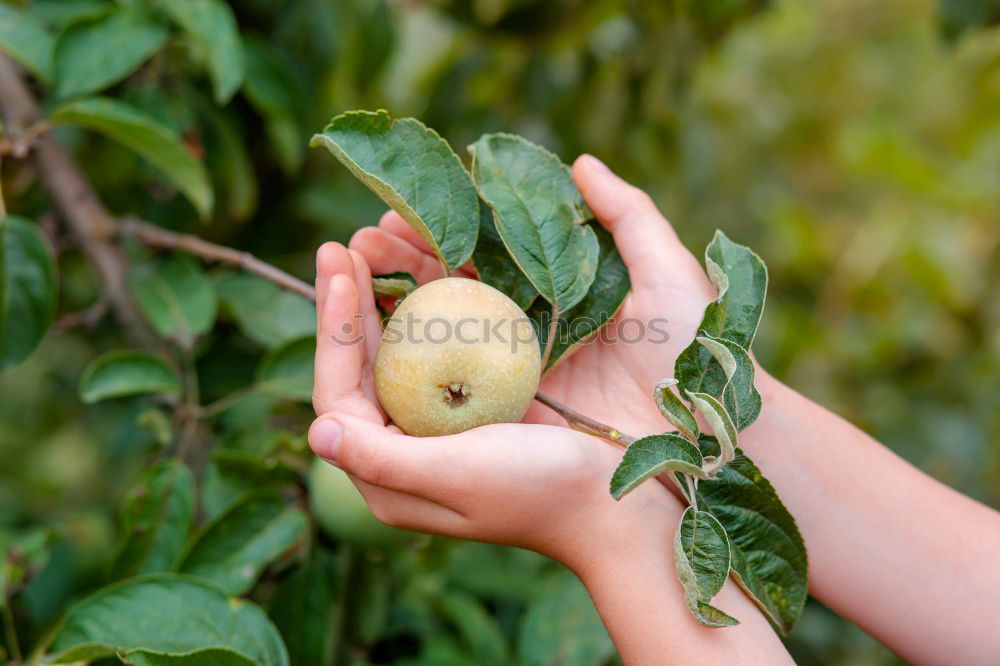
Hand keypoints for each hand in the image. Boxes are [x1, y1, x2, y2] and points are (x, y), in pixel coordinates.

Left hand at [307, 242, 679, 574]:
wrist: (614, 504)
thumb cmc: (540, 492)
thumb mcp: (460, 475)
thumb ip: (384, 460)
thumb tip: (315, 433)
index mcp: (387, 475)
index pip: (340, 392)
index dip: (334, 330)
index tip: (341, 267)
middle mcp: (403, 449)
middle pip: (360, 366)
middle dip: (348, 304)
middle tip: (341, 243)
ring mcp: (438, 425)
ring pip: (395, 352)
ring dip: (383, 298)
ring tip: (373, 243)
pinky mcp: (473, 406)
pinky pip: (437, 349)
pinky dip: (429, 308)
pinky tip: (426, 268)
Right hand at [348, 154, 722, 437]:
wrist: (712, 439)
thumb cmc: (697, 354)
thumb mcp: (668, 274)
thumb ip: (628, 214)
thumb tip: (581, 164)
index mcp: (555, 296)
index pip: (481, 254)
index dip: (436, 230)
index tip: (394, 209)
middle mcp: (526, 333)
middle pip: (448, 290)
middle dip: (398, 262)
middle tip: (359, 241)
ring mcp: (512, 378)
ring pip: (437, 334)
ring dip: (390, 304)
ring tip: (353, 271)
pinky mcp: (506, 418)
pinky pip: (447, 388)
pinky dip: (408, 362)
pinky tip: (374, 335)